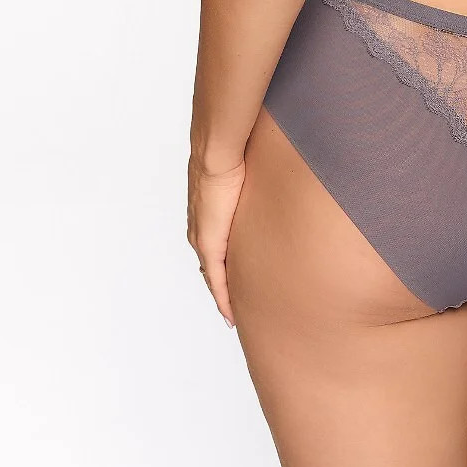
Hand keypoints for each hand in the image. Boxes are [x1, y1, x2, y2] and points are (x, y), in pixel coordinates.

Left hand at [187, 152, 245, 328]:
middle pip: (209, 267)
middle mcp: (199, 229)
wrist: (216, 152)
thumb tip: (267, 169)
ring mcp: (202, 238)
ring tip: (233, 312)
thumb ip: (250, 181)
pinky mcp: (210, 244)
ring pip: (212, 276)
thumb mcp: (242, 172)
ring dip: (222, 293)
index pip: (212, 249)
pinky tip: (230, 314)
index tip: (230, 281)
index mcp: (206, 214)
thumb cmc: (230, 154)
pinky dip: (223, 298)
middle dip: (220, 286)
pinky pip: (216, 279)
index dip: (221, 267)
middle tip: (233, 305)